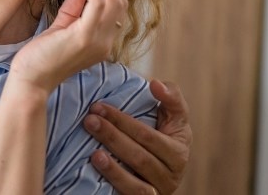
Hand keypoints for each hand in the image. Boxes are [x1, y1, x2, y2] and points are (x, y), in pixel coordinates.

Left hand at [8, 0, 126, 94]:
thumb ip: (73, 12)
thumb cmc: (42, 58)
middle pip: (120, 4)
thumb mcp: (60, 29)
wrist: (31, 80)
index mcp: (102, 42)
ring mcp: (98, 40)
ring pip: (113, 2)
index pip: (117, 11)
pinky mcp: (85, 36)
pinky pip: (98, 4)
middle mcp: (106, 42)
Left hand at [84, 79, 191, 194]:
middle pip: (140, 157)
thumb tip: (156, 84)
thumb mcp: (173, 117)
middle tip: (89, 120)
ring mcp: (158, 191)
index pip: (149, 136)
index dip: (123, 121)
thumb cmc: (162, 135)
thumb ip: (170, 97)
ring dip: (113, 168)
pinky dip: (116, 183)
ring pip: (137, 182)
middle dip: (112, 136)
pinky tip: (99, 170)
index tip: (99, 105)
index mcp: (178, 150)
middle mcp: (171, 175)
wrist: (158, 169)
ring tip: (93, 152)